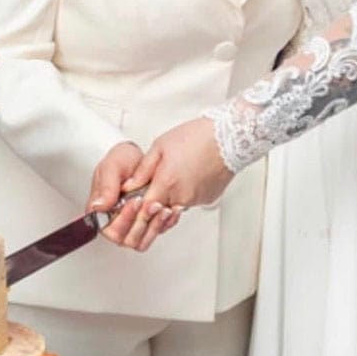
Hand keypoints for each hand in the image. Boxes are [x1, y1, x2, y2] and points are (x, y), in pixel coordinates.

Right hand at [87, 140, 174, 252]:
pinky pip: (155, 233)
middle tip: (150, 204)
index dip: (122, 220)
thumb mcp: (113, 166)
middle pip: (125, 239)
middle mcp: (115, 221)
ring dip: (153, 226)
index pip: (108, 229)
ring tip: (161, 208)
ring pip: (140, 241)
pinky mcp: (147, 223)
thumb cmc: (123, 160)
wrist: (140, 158)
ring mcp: (132, 223)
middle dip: (139, 222)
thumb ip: (106, 186)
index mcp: (101, 210)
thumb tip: (98, 207)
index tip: (134, 202)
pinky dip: (164, 224)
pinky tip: (170, 211)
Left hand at [92, 117, 233, 251]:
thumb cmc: (198, 137)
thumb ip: (142, 170)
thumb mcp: (161, 146)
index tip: (126, 214)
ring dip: (164, 206)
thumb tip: (128, 186)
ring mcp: (195, 200)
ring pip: (173, 210)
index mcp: (166, 183)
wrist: (230, 137)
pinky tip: (182, 182)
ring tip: (163, 190)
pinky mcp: (206, 199)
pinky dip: (181, 197)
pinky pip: (188, 203)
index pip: (143, 212)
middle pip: (157, 216)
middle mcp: (181, 197)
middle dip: (146, 218)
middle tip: (140, 215)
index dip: (133, 216)